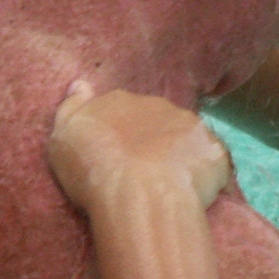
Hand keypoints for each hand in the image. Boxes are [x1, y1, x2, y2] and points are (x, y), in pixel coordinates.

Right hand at [47, 83, 232, 210]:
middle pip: (155, 120)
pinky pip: (211, 158)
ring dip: (180, 153)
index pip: (120, 110)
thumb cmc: (94, 169)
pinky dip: (205, 171)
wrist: (140, 195)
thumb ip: (72, 109)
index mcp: (120, 101)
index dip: (119, 134)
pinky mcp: (215, 149)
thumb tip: (81, 84)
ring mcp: (190, 124)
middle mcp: (158, 104)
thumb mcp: (64, 138)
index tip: (115, 157)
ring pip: (186, 136)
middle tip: (143, 173)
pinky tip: (196, 192)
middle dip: (151, 140)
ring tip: (171, 185)